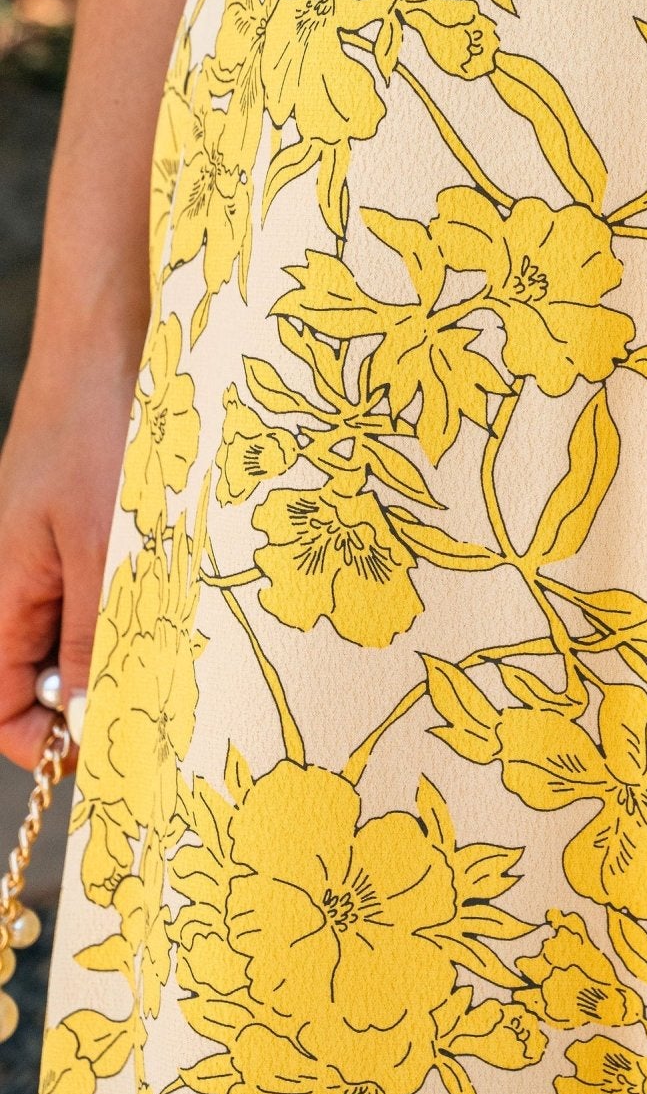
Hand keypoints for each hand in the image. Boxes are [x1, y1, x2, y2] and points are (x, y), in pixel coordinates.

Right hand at [0, 332, 139, 768]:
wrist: (112, 336)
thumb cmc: (101, 428)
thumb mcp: (105, 545)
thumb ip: (92, 635)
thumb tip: (86, 724)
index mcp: (2, 591)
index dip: (43, 744)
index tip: (106, 757)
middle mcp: (19, 577)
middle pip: (43, 675)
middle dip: (95, 698)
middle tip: (165, 700)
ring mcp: (54, 548)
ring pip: (82, 630)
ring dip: (125, 645)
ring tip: (182, 637)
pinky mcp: (89, 523)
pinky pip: (104, 584)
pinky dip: (137, 599)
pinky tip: (180, 587)